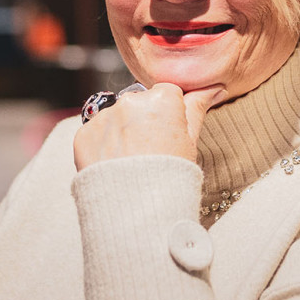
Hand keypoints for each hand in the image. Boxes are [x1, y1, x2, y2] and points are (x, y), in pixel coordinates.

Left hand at [73, 83, 226, 169]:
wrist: (138, 211)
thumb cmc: (171, 175)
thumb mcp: (191, 140)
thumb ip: (198, 107)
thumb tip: (215, 88)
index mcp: (161, 98)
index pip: (166, 92)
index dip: (169, 114)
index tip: (169, 135)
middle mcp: (129, 101)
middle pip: (139, 102)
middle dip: (143, 119)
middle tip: (150, 150)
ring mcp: (104, 117)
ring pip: (116, 116)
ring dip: (122, 131)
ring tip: (131, 160)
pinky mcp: (84, 134)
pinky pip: (96, 132)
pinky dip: (103, 145)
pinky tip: (115, 164)